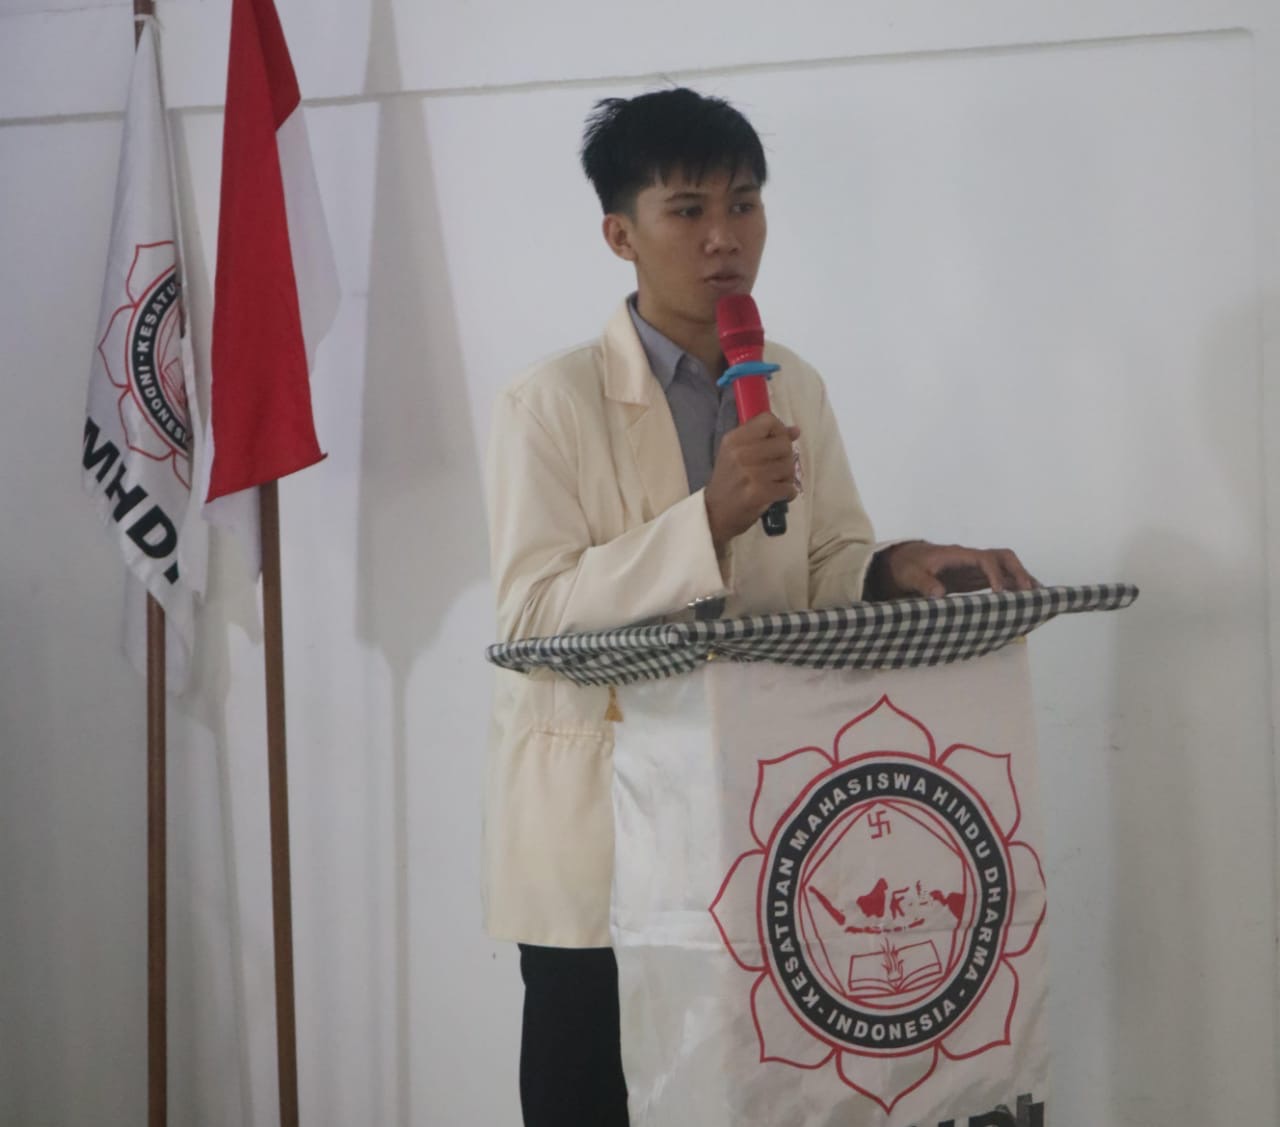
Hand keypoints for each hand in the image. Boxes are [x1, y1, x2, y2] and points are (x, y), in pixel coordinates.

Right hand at [704, 413, 799, 550]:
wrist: (715, 514)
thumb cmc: (728, 482)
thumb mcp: (737, 454)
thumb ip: (764, 439)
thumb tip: (795, 431)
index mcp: (733, 440)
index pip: (767, 420)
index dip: (778, 430)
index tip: (775, 442)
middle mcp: (740, 453)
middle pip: (783, 443)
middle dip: (785, 456)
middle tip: (775, 468)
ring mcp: (750, 473)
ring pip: (788, 466)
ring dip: (786, 477)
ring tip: (773, 483)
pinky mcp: (759, 493)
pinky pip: (788, 487)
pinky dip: (786, 492)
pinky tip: (775, 494)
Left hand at [866, 541, 1037, 599]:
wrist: (903, 562)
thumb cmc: (907, 566)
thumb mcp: (911, 574)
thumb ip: (923, 583)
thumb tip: (939, 594)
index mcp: (958, 555)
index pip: (985, 559)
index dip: (995, 575)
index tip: (1000, 594)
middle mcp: (971, 559)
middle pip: (1004, 557)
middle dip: (1018, 572)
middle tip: (1030, 593)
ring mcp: (975, 568)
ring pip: (1006, 568)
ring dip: (1022, 581)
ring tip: (1039, 599)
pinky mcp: (976, 579)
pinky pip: (1001, 580)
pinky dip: (1014, 589)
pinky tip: (1024, 603)